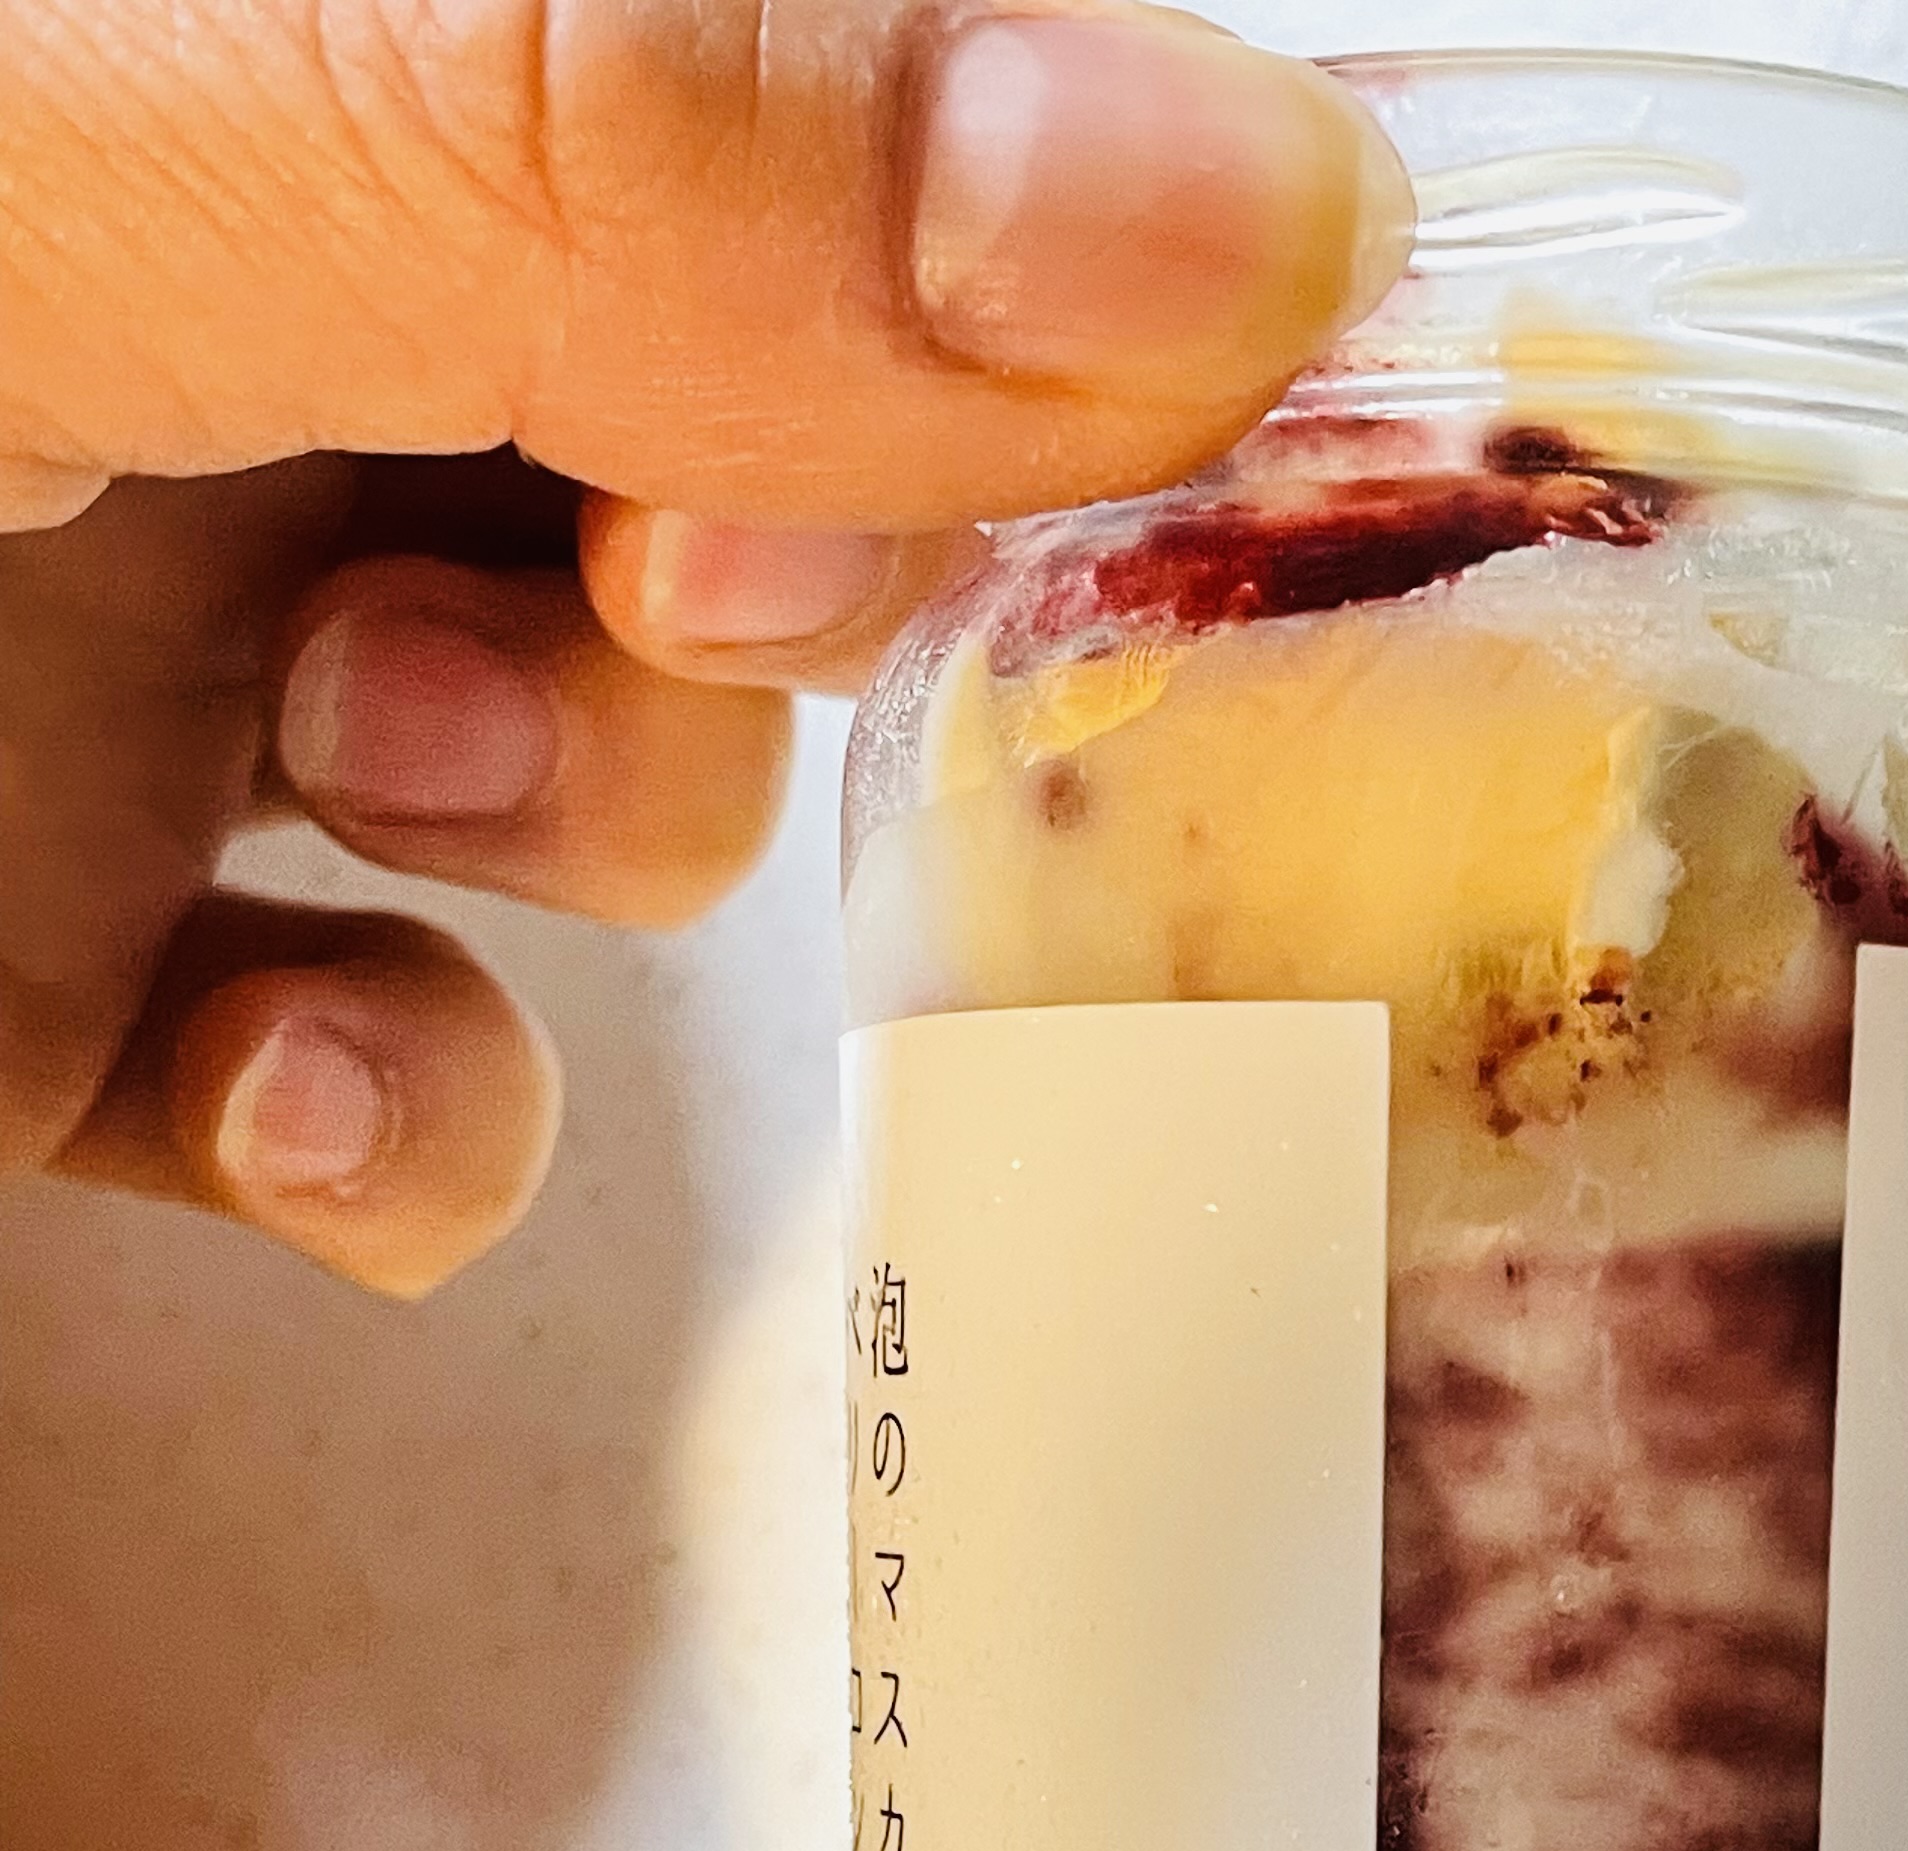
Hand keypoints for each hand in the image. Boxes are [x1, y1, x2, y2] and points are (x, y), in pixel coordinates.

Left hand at [0, 0, 1409, 1293]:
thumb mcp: (115, 127)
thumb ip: (638, 126)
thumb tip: (1247, 200)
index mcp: (310, 32)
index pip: (859, 89)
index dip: (1051, 217)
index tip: (1169, 364)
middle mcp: (258, 316)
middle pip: (780, 429)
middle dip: (811, 547)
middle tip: (706, 575)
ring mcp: (146, 660)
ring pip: (614, 768)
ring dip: (599, 819)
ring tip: (401, 771)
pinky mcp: (62, 986)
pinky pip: (380, 1093)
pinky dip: (414, 1141)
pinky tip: (304, 1097)